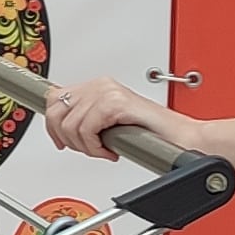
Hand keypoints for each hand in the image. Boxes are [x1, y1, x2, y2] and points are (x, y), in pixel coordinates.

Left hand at [45, 74, 195, 163]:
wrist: (181, 139)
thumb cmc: (150, 134)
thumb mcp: (108, 125)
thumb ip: (86, 119)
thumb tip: (60, 129)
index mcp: (98, 86)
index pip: (54, 98)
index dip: (52, 125)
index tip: (60, 141)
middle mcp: (100, 85)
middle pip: (56, 112)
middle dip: (68, 139)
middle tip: (90, 149)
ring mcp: (107, 91)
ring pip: (70, 125)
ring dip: (85, 147)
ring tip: (104, 150)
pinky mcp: (115, 103)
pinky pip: (86, 130)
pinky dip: (95, 147)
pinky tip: (110, 150)